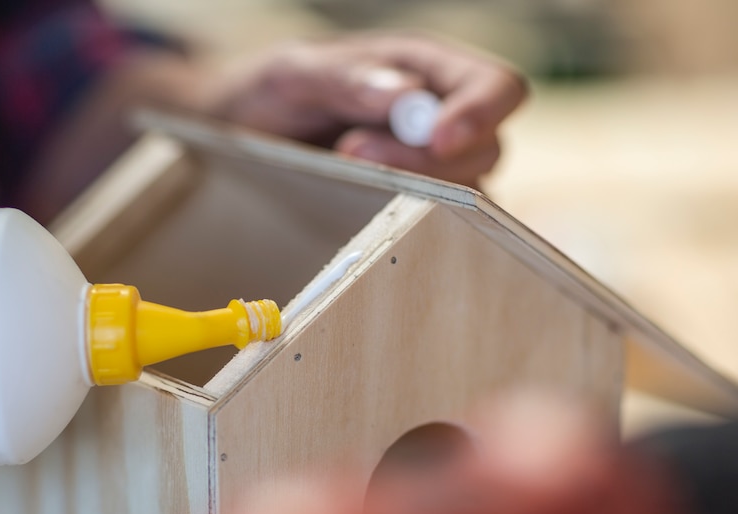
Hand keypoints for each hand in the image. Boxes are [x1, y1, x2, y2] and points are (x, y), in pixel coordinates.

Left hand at [206, 33, 527, 187]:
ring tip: (345, 167)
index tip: (437, 137)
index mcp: (426, 67)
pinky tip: (360, 203)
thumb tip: (407, 94)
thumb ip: (346, 76)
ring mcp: (428, 165)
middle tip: (352, 151)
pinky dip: (407, 219)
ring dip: (413, 189)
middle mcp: (439, 115)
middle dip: (424, 159)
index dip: (481, 114)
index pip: (496, 87)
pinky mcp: (412, 203)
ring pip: (465, 191)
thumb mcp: (293, 73)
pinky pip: (436, 221)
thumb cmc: (272, 92)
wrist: (240, 132)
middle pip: (486, 148)